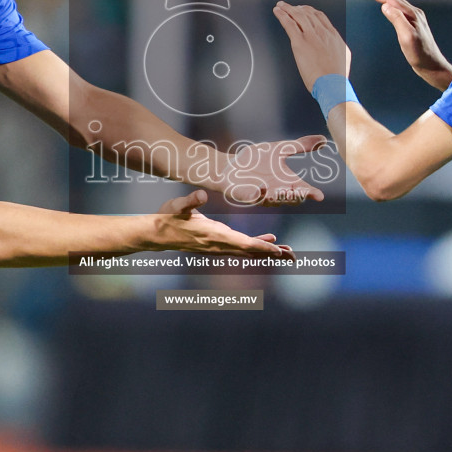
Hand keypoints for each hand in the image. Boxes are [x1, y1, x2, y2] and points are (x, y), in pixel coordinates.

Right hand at [151, 191, 291, 256]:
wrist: (157, 234)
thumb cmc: (167, 218)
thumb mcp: (177, 206)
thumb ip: (190, 200)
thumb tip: (202, 195)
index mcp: (214, 235)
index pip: (242, 244)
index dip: (261, 247)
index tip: (278, 250)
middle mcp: (219, 245)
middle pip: (251, 252)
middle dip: (273, 254)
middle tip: (294, 256)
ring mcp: (219, 247)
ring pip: (250, 252)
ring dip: (269, 252)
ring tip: (289, 252)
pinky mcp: (219, 245)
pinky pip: (243, 247)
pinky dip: (258, 245)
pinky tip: (271, 241)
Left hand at [216, 135, 328, 206]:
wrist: (231, 166)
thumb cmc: (256, 160)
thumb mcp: (280, 149)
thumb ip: (300, 145)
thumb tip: (324, 139)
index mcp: (287, 181)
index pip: (303, 190)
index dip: (311, 193)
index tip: (319, 196)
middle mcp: (277, 191)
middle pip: (291, 199)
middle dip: (296, 196)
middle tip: (300, 191)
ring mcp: (263, 195)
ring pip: (275, 200)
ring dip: (280, 197)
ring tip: (284, 190)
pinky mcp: (248, 196)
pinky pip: (255, 198)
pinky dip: (259, 195)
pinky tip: (262, 189)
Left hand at [272, 2, 350, 91]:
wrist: (333, 83)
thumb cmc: (337, 76)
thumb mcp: (344, 56)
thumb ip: (336, 47)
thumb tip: (333, 46)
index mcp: (332, 35)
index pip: (319, 16)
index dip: (310, 11)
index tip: (304, 9)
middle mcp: (322, 32)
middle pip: (307, 14)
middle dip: (297, 8)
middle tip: (289, 6)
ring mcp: (311, 36)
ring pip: (297, 16)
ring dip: (287, 9)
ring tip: (280, 6)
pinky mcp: (300, 42)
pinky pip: (289, 24)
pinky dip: (282, 16)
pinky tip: (277, 12)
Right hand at [354, 0, 451, 90]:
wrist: (432, 66)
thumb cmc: (421, 54)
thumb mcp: (407, 37)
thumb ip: (397, 19)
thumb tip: (385, 6)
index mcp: (412, 14)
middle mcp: (413, 13)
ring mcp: (412, 18)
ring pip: (393, 2)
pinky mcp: (411, 24)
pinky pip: (396, 8)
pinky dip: (386, 3)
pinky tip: (383, 5)